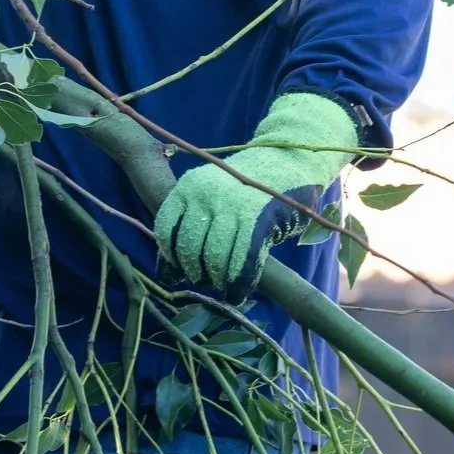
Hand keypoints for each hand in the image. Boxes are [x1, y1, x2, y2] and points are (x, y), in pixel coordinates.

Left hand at [153, 93, 357, 300]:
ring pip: (214, 257)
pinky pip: (243, 261)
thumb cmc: (246, 185)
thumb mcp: (211, 194)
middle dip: (194, 270)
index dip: (169, 254)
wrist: (288, 159)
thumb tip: (169, 273)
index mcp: (189, 186)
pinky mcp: (259, 220)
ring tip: (222, 285)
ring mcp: (233, 206)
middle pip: (189, 246)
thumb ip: (191, 222)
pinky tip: (237, 294)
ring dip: (217, 279)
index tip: (177, 270)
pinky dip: (239, 284)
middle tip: (204, 279)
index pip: (166, 227)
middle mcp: (207, 194)